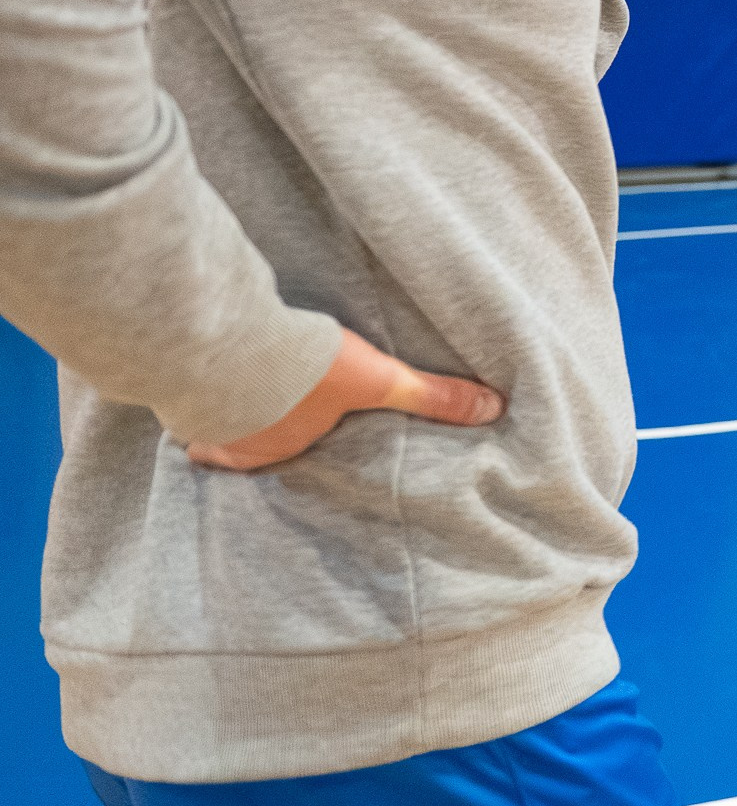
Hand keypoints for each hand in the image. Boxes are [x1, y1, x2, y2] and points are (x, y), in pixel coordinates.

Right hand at [188, 327, 504, 471]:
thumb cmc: (300, 372)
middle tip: (269, 419)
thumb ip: (432, 395)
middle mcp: (241, 447)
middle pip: (252, 448)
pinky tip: (191, 374)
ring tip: (236, 399)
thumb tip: (492, 410)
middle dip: (261, 435)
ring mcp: (202, 421)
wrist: (224, 347)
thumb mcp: (378, 379)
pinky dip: (190, 390)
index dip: (297, 448)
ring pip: (214, 426)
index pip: (294, 458)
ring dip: (226, 412)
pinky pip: (182, 400)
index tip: (301, 440)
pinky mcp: (175, 389)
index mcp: (286, 450)